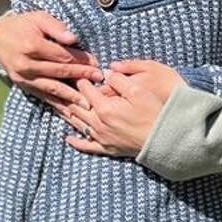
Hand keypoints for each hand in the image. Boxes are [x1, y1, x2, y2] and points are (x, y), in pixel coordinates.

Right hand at [0, 11, 102, 114]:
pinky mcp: (23, 86)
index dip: (81, 60)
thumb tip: (73, 39)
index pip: (62, 56)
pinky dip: (56, 105)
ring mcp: (23, 78)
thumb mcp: (39, 17)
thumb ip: (56, 27)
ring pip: (52, 89)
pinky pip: (42, 97)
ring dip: (71, 97)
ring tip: (87, 104)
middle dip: (81, 77)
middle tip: (99, 81)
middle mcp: (26, 65)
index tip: (97, 64)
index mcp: (31, 46)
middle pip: (59, 73)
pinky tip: (69, 113)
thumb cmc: (23, 24)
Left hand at [64, 61, 182, 157]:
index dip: (81, 80)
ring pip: (78, 124)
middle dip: (69, 96)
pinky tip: (68, 139)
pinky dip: (76, 142)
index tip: (77, 73)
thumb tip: (107, 73)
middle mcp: (98, 124)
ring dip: (68, 115)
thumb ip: (120, 80)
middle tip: (62, 87)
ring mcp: (100, 137)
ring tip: (59, 107)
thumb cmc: (153, 113)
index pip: (86, 90)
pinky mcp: (106, 148)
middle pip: (77, 107)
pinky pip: (86, 146)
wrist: (162, 140)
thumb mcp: (138, 90)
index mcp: (104, 108)